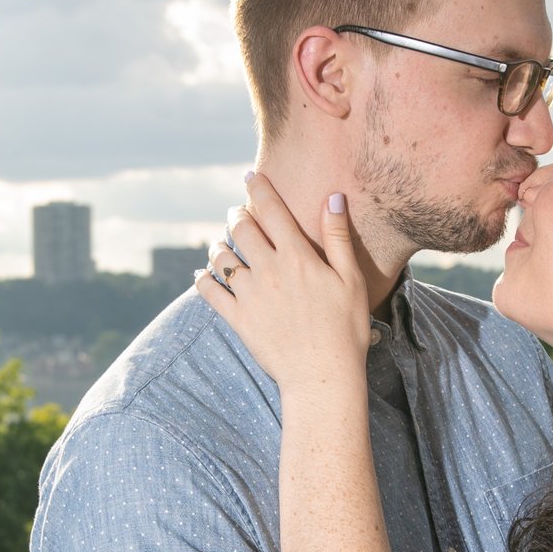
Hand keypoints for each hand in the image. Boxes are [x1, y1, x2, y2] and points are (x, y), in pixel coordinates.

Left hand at [194, 173, 370, 394]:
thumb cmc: (346, 328)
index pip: (272, 211)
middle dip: (237, 214)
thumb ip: (338, 236)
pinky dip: (202, 279)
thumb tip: (333, 197)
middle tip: (237, 211)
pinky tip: (201, 274)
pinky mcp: (237, 319)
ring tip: (222, 243)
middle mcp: (269, 270)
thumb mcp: (351, 279)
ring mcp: (249, 295)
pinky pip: (209, 292)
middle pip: (242, 228)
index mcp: (298, 257)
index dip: (259, 189)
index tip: (251, 176)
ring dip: (219, 245)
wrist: (323, 374)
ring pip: (222, 257)